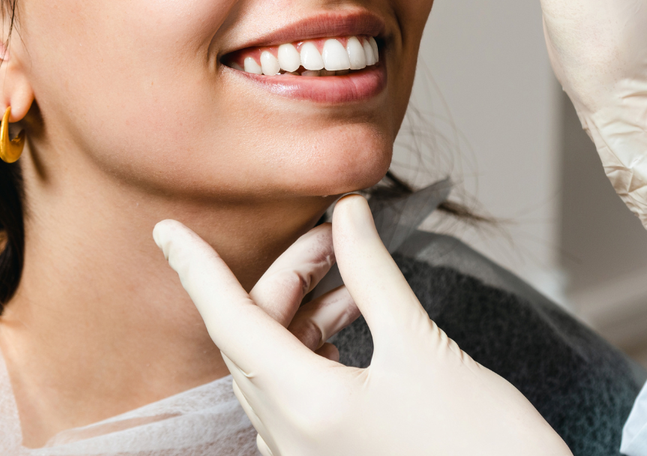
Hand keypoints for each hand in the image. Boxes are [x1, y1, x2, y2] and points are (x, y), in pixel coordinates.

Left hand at [154, 195, 569, 455]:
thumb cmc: (480, 443)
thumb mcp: (422, 345)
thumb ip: (372, 274)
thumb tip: (346, 213)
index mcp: (304, 407)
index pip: (230, 321)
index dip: (196, 269)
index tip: (166, 230)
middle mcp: (291, 438)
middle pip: (255, 339)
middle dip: (285, 277)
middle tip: (334, 235)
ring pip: (275, 366)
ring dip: (302, 311)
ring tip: (351, 274)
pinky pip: (298, 394)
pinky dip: (316, 347)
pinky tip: (354, 319)